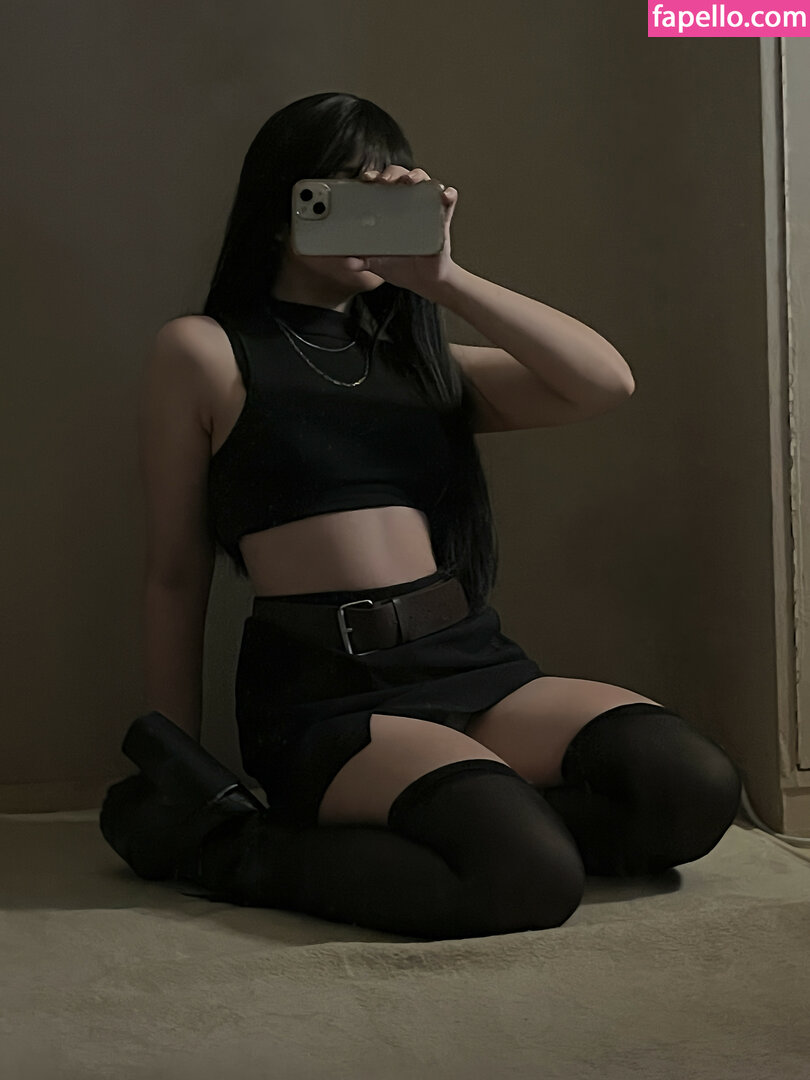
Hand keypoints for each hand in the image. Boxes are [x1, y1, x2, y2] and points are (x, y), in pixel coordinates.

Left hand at [346, 164, 457, 298]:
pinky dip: (448, 195)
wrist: (423, 280)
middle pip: (401, 176)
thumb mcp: (376, 263)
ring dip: (417, 176)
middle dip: (392, 174)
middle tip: (384, 181)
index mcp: (389, 208)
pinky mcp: (442, 219)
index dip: (373, 176)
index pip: (381, 183)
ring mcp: (427, 209)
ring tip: (410, 182)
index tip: (366, 179)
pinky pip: (448, 201)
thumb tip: (345, 261)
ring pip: (424, 182)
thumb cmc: (400, 265)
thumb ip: (360, 260)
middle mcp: (408, 203)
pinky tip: (445, 195)